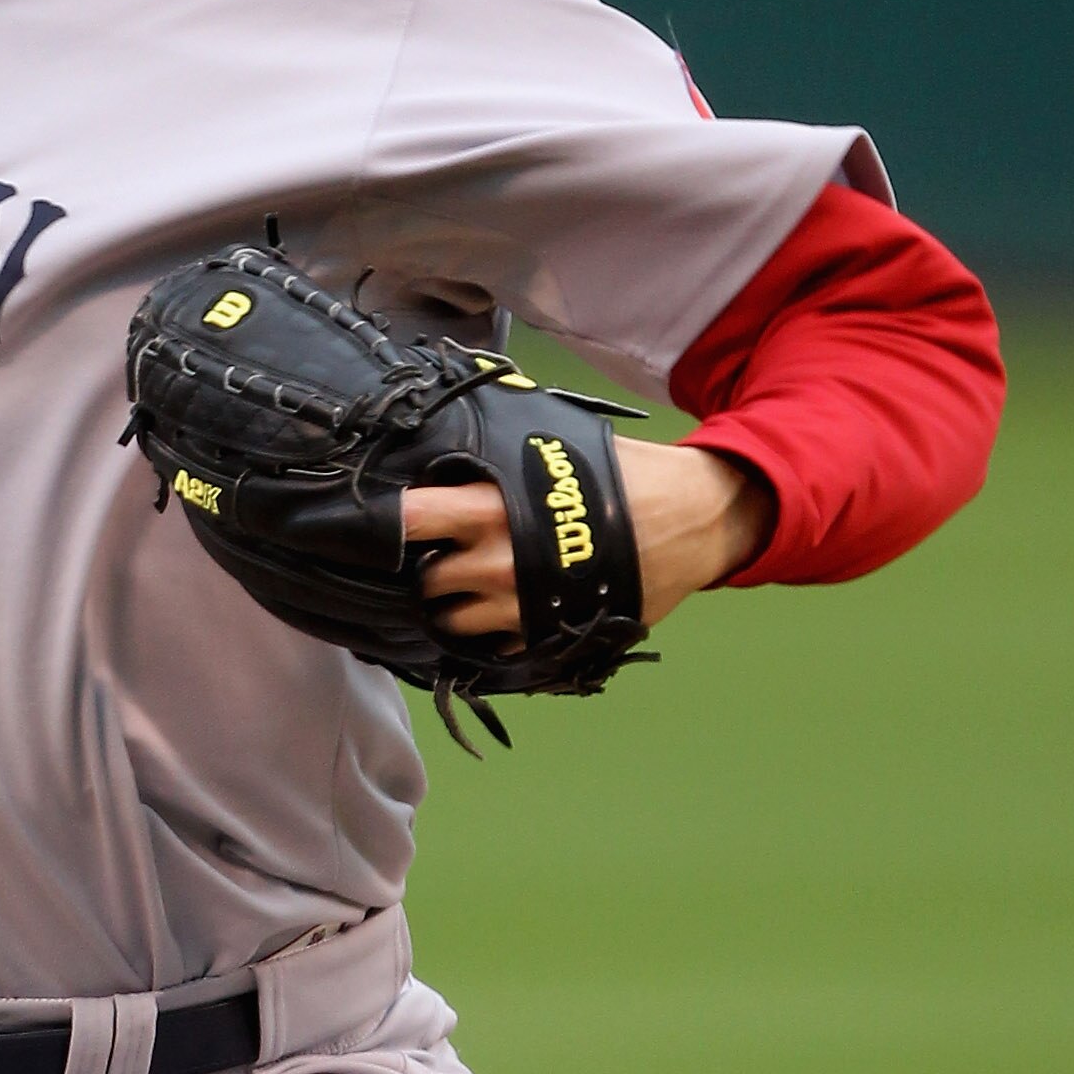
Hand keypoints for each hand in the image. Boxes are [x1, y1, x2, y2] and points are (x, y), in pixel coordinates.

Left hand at [400, 437, 769, 635]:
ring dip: (457, 605)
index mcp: (492, 508)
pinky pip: (495, 645)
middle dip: (431, 566)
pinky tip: (508, 608)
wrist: (694, 520)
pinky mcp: (546, 636)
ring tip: (475, 585)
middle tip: (449, 552)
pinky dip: (493, 632)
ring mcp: (520, 607)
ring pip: (452, 621)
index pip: (410, 520)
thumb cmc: (624, 474)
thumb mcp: (557, 445)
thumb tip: (455, 428)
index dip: (388, 523)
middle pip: (427, 579)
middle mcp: (496, 563)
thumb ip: (501, 449)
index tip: (379, 522)